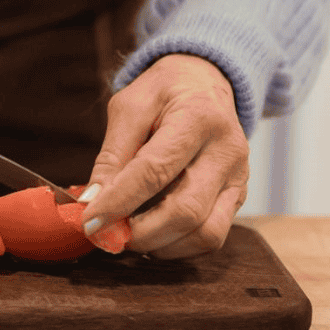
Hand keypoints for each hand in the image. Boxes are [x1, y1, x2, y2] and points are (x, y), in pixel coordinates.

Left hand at [78, 53, 249, 258]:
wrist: (205, 83)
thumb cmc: (163, 93)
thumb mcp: (129, 107)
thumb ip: (112, 154)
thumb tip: (92, 201)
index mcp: (198, 118)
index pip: (155, 171)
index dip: (119, 202)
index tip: (90, 222)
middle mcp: (227, 150)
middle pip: (186, 211)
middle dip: (140, 232)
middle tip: (108, 235)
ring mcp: (239, 177)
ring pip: (205, 233)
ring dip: (161, 245)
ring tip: (129, 236)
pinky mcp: (238, 196)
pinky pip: (213, 236)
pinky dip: (179, 246)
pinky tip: (154, 235)